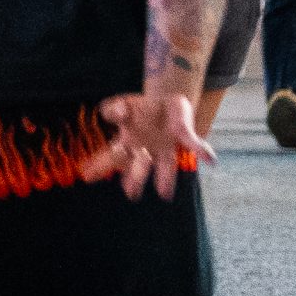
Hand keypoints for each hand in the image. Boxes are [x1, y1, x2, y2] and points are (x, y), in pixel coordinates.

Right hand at [81, 90, 215, 199]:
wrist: (166, 101)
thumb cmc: (141, 107)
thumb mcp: (123, 102)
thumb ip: (113, 108)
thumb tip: (114, 115)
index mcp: (128, 141)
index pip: (112, 155)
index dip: (99, 165)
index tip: (86, 177)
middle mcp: (147, 150)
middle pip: (138, 165)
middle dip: (135, 178)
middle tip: (130, 194)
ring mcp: (166, 147)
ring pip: (165, 164)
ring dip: (166, 177)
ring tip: (165, 194)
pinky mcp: (184, 137)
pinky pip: (193, 143)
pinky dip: (202, 150)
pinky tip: (210, 159)